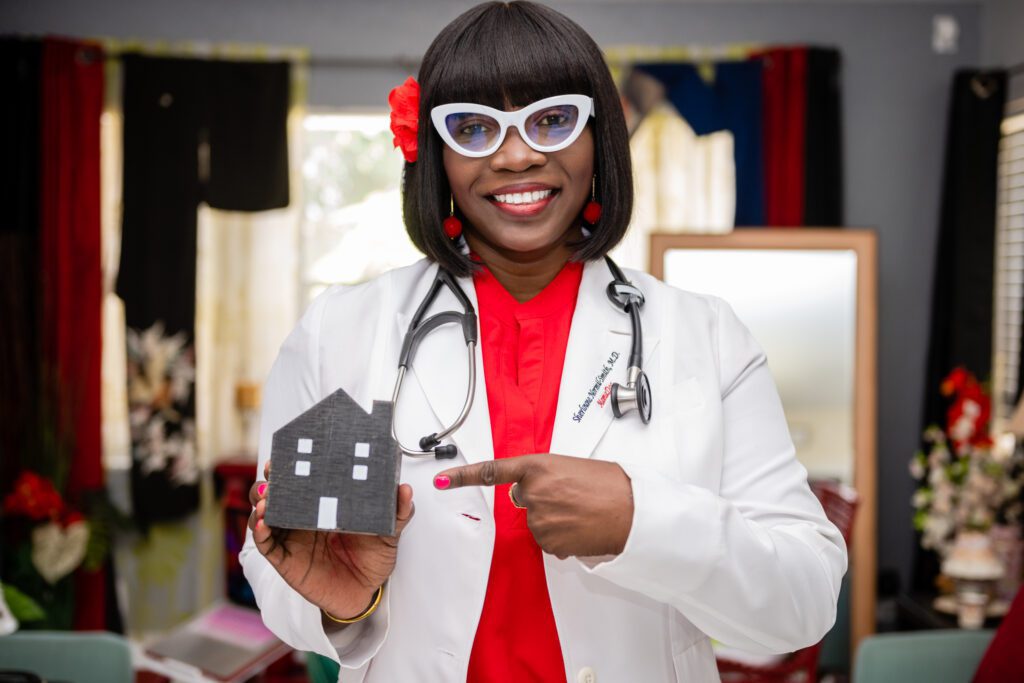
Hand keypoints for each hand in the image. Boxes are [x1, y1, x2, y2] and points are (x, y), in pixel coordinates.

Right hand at [248, 460, 414, 619]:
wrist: (365, 592)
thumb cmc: (372, 558)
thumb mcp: (388, 532)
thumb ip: (397, 512)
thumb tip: (404, 489)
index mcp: (324, 505)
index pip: (304, 480)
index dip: (294, 466)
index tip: (290, 451)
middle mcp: (303, 519)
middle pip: (277, 493)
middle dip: (272, 479)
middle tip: (273, 469)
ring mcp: (292, 538)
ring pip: (266, 515)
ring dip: (262, 502)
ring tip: (266, 498)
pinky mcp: (286, 560)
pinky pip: (267, 545)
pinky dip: (261, 532)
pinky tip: (263, 523)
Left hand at [433, 454, 632, 558]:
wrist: (633, 512)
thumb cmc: (611, 485)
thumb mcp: (574, 467)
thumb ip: (547, 475)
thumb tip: (536, 491)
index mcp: (539, 466)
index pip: (492, 471)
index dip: (463, 477)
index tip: (441, 480)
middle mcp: (533, 492)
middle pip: (523, 499)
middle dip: (541, 499)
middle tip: (571, 497)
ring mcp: (538, 519)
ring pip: (537, 522)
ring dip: (554, 520)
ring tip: (582, 513)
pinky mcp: (547, 542)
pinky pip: (548, 541)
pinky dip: (562, 537)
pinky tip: (581, 528)